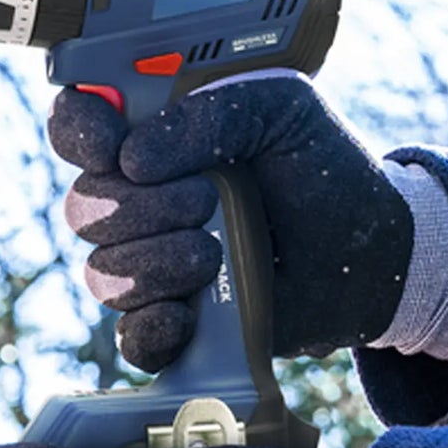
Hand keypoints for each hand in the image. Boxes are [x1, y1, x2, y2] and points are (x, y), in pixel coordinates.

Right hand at [50, 72, 414, 370]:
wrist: (369, 254)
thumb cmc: (324, 171)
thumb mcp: (281, 111)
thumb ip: (210, 112)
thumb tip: (132, 160)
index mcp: (156, 137)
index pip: (78, 125)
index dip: (78, 134)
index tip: (111, 147)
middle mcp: (141, 200)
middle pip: (83, 207)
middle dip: (141, 207)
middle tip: (206, 200)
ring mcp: (153, 264)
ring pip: (101, 272)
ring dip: (156, 262)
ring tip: (217, 254)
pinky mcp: (175, 324)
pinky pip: (129, 337)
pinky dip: (153, 326)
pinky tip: (188, 312)